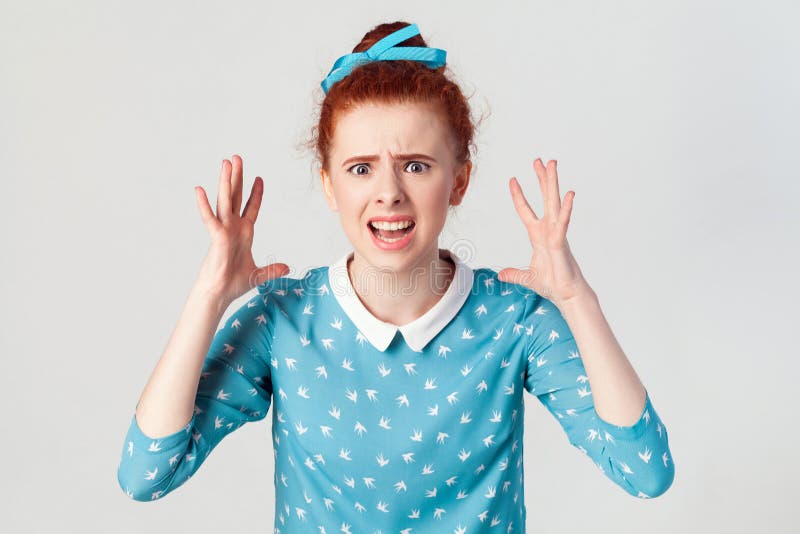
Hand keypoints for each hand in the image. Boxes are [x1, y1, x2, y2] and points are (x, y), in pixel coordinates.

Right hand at [193, 154, 288, 303]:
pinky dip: (204, 205)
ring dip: (226, 181)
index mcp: (244, 233)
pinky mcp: (217, 237)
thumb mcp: (259, 275)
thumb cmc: (233, 283)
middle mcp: (233, 227)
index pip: (251, 208)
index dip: (255, 194)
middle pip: (236, 196)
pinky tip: (200, 189)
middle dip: (238, 177)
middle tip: (237, 157)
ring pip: (225, 200)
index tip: (259, 178)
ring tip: (226, 163)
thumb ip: (273, 269)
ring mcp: (224, 230)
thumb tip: (287, 267)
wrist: (220, 293)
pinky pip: (210, 218)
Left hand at [497, 158, 590, 308]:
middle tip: (539, 160)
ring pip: (554, 203)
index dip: (519, 196)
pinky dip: (567, 209)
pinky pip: (563, 222)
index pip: (526, 211)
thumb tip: (501, 275)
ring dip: (552, 183)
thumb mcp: (527, 278)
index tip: (512, 180)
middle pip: (544, 199)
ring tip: (552, 164)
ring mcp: (556, 233)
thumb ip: (514, 274)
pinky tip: (570, 194)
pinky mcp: (561, 242)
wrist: (565, 295)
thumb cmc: (552, 284)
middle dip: (542, 179)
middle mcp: (548, 229)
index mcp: (539, 235)